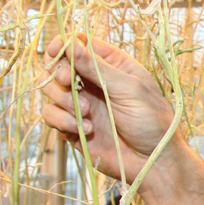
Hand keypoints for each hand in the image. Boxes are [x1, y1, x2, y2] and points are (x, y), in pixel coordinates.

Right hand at [40, 34, 180, 184]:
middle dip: (59, 73)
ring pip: (51, 91)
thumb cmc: (151, 121)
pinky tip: (86, 129)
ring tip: (88, 113)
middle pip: (58, 66)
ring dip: (62, 99)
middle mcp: (93, 82)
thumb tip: (70, 43)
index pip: (79, 44)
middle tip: (68, 82)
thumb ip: (97, 67)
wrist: (152, 162)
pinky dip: (62, 120)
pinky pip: (51, 116)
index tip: (57, 51)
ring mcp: (82, 104)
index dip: (64, 45)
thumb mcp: (129, 88)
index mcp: (111, 65)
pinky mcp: (72, 127)